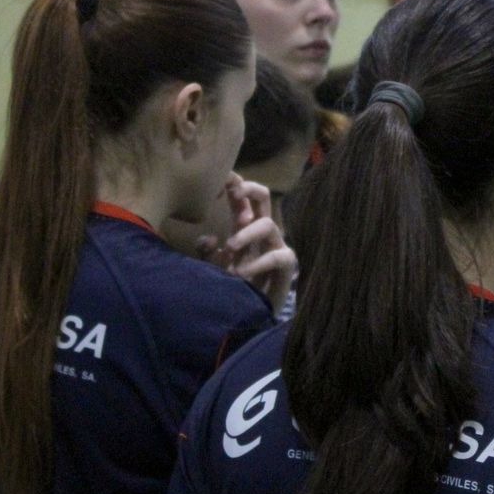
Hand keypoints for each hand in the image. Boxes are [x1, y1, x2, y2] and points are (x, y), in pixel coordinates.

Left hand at [214, 174, 296, 314]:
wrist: (251, 317)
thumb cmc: (233, 286)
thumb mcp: (212, 266)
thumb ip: (207, 251)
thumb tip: (209, 238)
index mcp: (243, 227)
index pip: (241, 196)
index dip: (233, 183)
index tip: (219, 176)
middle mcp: (261, 232)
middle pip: (263, 197)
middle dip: (249, 189)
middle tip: (233, 190)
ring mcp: (275, 246)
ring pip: (267, 224)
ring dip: (247, 232)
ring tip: (230, 247)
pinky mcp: (286, 265)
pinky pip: (278, 256)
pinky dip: (258, 262)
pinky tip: (242, 272)